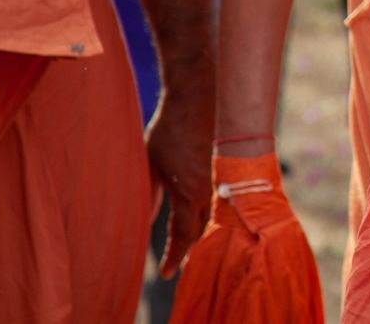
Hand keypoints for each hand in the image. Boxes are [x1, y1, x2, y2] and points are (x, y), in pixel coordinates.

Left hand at [147, 88, 215, 277]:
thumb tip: (145, 219)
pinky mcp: (224, 167)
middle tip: (174, 263)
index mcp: (191, 191)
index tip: (167, 274)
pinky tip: (198, 213)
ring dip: (197, 231)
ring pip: (210, 215)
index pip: (184, 235)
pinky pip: (216, 199)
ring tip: (185, 243)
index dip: (175, 256)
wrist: (198, 95)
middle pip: (200, 229)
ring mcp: (220, 177)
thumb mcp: (150, 163)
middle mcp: (210, 189)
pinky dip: (206, 212)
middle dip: (187, 248)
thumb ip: (150, 194)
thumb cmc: (170, 128)